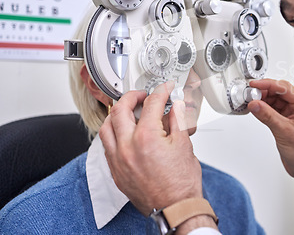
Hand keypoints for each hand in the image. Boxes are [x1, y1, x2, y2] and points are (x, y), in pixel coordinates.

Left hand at [99, 83, 202, 215]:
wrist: (175, 208)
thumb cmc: (181, 184)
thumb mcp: (184, 145)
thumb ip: (177, 121)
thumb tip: (175, 107)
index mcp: (146, 137)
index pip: (151, 104)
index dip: (161, 92)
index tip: (165, 90)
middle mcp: (127, 147)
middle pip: (120, 109)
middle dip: (132, 97)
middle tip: (143, 96)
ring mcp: (118, 160)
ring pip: (106, 127)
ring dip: (116, 114)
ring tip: (128, 111)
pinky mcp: (116, 171)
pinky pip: (106, 146)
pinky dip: (113, 134)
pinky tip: (124, 133)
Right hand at [247, 79, 293, 213]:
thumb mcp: (283, 131)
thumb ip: (268, 116)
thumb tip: (255, 104)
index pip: (284, 88)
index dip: (268, 84)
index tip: (255, 84)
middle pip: (279, 91)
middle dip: (264, 91)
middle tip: (250, 93)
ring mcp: (292, 114)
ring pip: (275, 100)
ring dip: (262, 99)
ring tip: (251, 101)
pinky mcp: (285, 120)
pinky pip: (273, 109)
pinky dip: (263, 108)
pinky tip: (256, 109)